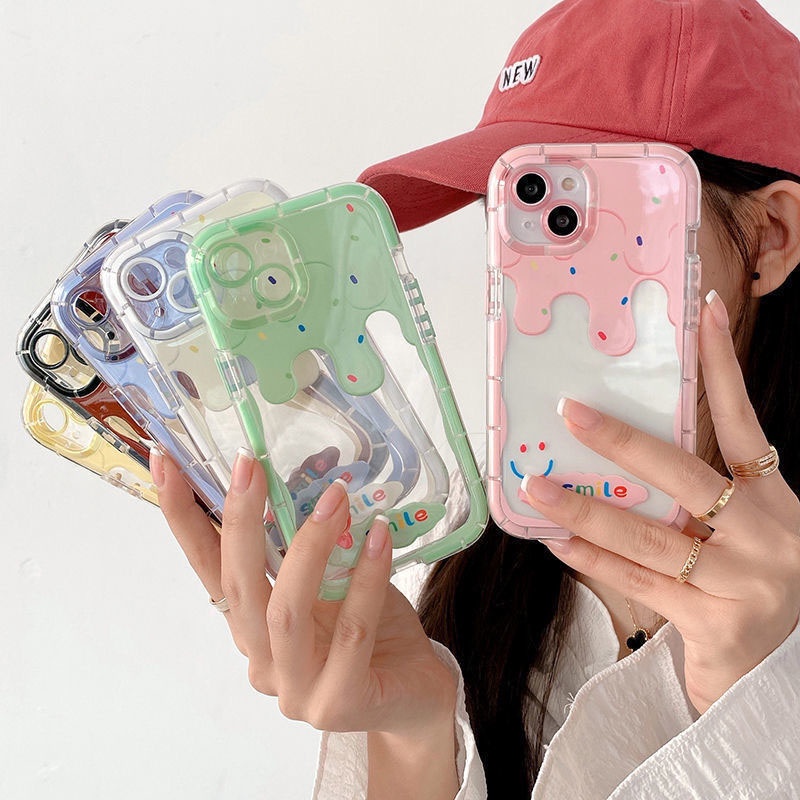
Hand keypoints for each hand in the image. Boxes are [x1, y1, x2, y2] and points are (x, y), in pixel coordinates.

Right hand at [151, 448, 456, 739]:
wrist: (415, 695)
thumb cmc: (371, 630)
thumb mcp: (332, 583)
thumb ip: (309, 549)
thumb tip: (310, 477)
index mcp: (252, 627)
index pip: (208, 569)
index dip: (184, 518)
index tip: (166, 464)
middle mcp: (263, 660)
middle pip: (239, 586)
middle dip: (240, 520)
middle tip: (249, 465)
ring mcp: (297, 689)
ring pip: (286, 612)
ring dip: (309, 546)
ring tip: (336, 496)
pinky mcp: (340, 701)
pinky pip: (351, 630)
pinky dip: (365, 578)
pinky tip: (378, 537)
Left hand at [520, 291, 799, 712]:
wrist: (779, 675)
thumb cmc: (748, 583)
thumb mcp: (741, 529)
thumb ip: (698, 495)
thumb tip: (617, 451)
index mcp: (775, 499)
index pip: (744, 421)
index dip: (724, 368)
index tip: (704, 313)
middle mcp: (768, 533)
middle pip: (684, 473)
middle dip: (620, 440)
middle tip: (568, 411)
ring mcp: (745, 580)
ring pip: (649, 534)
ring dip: (585, 508)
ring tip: (536, 486)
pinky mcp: (716, 622)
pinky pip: (641, 582)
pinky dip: (595, 560)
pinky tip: (557, 542)